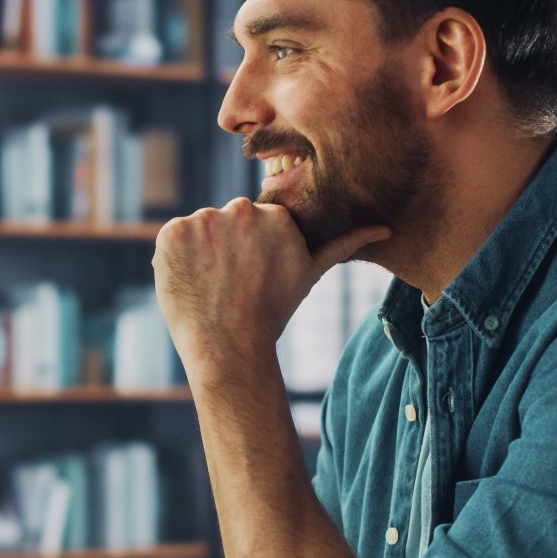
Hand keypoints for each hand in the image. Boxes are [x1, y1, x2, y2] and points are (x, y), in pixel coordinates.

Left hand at [152, 199, 387, 378]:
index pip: (253, 223)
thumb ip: (343, 244)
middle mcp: (241, 210)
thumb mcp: (310, 274)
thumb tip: (386, 229)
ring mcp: (203, 220)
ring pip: (198, 231)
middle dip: (225, 248)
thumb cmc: (272, 313)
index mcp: (276, 216)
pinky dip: (174, 259)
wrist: (229, 348)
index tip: (250, 277)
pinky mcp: (171, 232)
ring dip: (199, 253)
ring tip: (211, 286)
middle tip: (230, 284)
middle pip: (225, 223)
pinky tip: (189, 282)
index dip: (248, 251)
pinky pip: (170, 241)